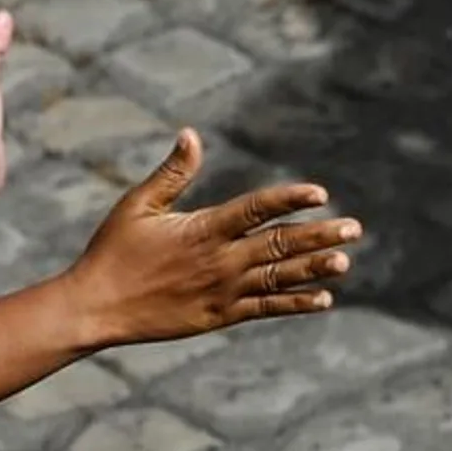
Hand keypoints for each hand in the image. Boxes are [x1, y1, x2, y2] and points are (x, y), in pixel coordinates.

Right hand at [62, 129, 360, 344]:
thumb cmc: (113, 251)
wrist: (97, 307)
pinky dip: (295, 303)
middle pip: (280, 244)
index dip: (290, 199)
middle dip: (319, 235)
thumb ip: (172, 173)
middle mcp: (220, 260)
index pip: (257, 208)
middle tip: (354, 228)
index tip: (320, 193)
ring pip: (279, 278)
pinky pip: (266, 309)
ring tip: (345, 261)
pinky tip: (323, 299)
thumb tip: (191, 134)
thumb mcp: (138, 205)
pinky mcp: (220, 316)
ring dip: (315, 269)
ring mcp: (223, 291)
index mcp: (203, 228)